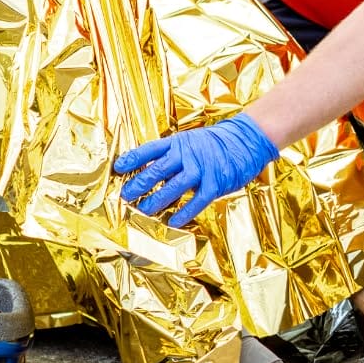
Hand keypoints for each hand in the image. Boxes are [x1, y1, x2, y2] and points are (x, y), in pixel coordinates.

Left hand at [114, 113, 278, 226]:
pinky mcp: (215, 183)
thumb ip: (172, 155)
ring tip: (144, 210)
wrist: (246, 141)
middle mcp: (187, 155)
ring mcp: (201, 169)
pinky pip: (196, 200)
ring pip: (173, 187)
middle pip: (157, 170)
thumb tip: (149, 170)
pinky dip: (184, 212)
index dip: (133, 158)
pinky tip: (173, 222)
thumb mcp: (190, 142)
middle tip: (126, 195)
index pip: (150, 150)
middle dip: (139, 184)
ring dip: (157, 200)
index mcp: (178, 143)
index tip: (118, 168)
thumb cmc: (215, 144)